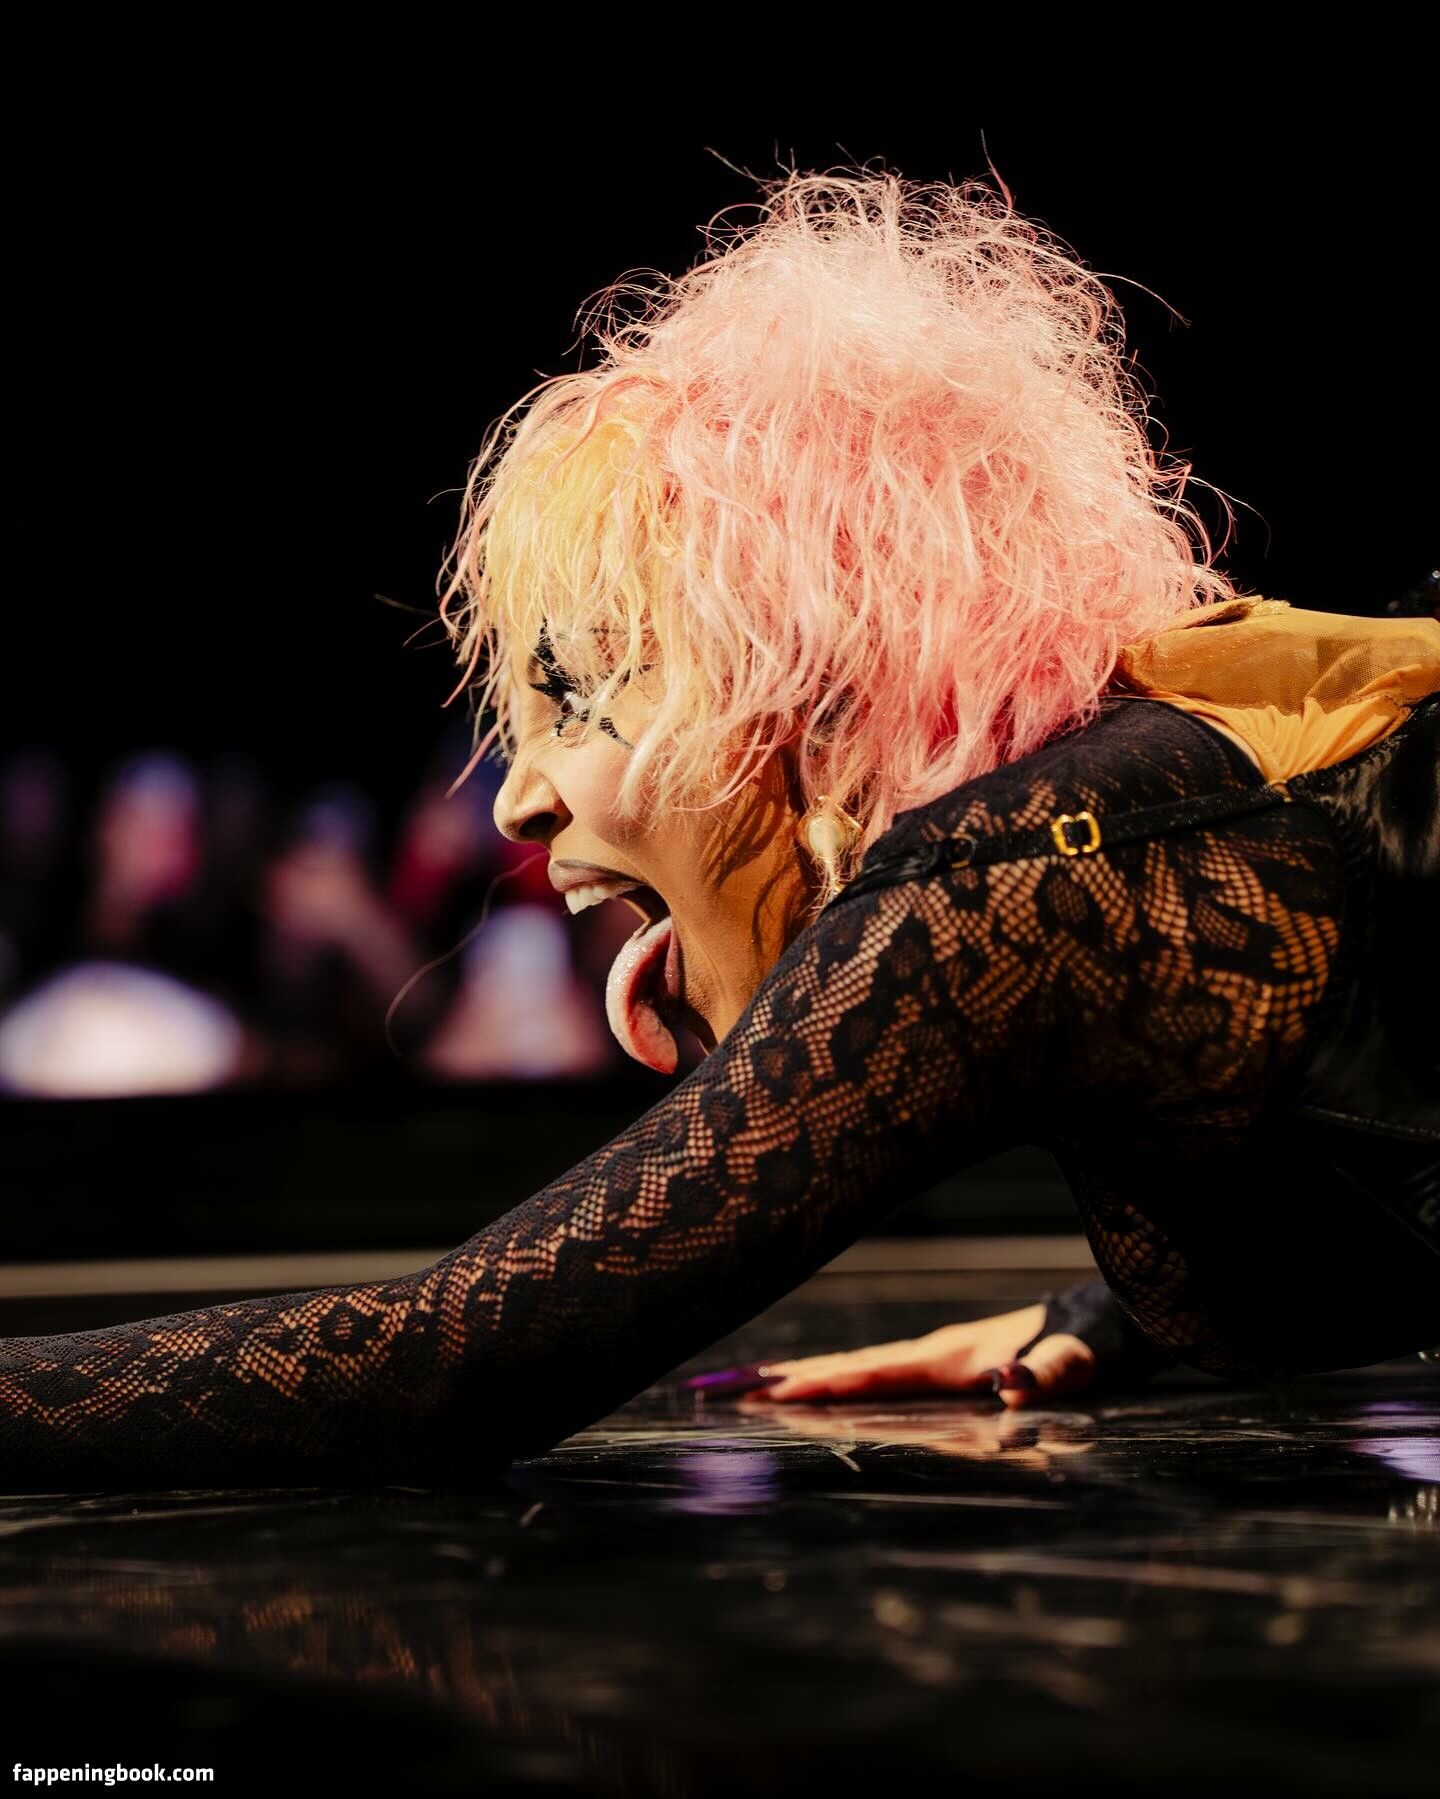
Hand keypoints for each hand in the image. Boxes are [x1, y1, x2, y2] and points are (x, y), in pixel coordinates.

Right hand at [742, 1301, 1098, 1410]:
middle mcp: (932, 1350)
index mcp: (953, 1353)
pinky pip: (870, 1371)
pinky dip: (827, 1376)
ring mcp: (932, 1354)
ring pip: (850, 1365)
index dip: (823, 1382)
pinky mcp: (939, 1362)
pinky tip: (803, 1386)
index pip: (875, 1370)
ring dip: (793, 1375)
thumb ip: (1052, 1370)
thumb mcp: (1084, 1357)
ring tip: (733, 1385)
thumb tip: (1010, 1389)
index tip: (769, 1392)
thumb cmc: (1097, 1341)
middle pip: (844, 1363)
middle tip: (713, 1387)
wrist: (1107, 1317)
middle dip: (780, 1376)